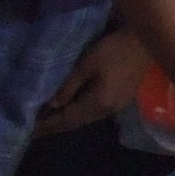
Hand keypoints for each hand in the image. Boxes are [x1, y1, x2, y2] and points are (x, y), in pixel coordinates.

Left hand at [32, 29, 150, 136]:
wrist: (145, 44)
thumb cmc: (114, 50)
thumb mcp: (86, 65)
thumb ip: (69, 86)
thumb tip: (51, 105)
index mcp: (98, 103)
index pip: (67, 120)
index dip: (48, 126)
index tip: (29, 131)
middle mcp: (107, 111)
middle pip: (76, 123)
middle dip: (55, 126)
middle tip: (34, 127)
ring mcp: (116, 107)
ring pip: (85, 119)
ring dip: (67, 120)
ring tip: (48, 118)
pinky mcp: (120, 99)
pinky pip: (94, 112)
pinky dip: (78, 113)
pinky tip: (70, 108)